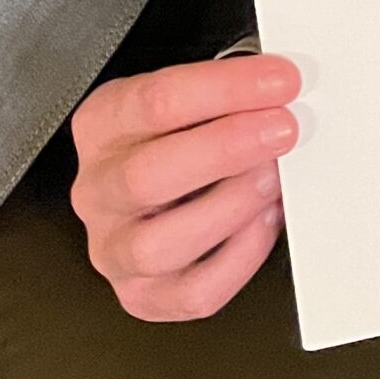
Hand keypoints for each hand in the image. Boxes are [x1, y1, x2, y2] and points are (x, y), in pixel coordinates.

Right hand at [71, 54, 298, 320]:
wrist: (153, 185)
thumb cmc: (175, 138)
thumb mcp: (188, 97)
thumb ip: (225, 93)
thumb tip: (281, 88)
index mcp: (102, 125)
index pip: (155, 102)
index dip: (225, 89)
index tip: (280, 82)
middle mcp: (98, 190)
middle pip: (146, 176)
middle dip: (225, 150)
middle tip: (281, 131)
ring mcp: (114, 248)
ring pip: (159, 245)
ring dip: (229, 207)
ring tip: (271, 179)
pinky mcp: (144, 296)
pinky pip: (193, 293)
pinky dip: (239, 258)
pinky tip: (263, 221)